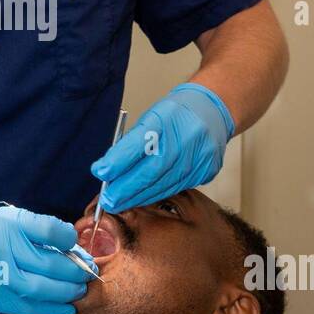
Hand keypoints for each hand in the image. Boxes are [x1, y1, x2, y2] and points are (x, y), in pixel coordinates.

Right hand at [0, 206, 95, 313]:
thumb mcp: (11, 219)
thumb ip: (41, 230)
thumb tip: (75, 248)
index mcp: (9, 225)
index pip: (47, 230)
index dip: (67, 237)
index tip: (74, 241)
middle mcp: (2, 249)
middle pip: (48, 264)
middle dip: (74, 271)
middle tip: (87, 272)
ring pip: (39, 290)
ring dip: (67, 293)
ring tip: (79, 290)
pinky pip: (28, 308)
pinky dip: (52, 310)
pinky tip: (67, 308)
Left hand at [90, 83, 233, 211]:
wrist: (212, 110)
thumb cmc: (175, 114)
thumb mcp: (150, 118)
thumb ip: (131, 143)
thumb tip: (108, 170)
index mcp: (166, 118)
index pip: (139, 143)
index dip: (118, 161)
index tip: (101, 172)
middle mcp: (185, 138)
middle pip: (151, 171)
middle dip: (126, 188)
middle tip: (108, 200)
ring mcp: (199, 156)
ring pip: (163, 184)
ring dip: (138, 196)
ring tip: (120, 203)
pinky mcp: (206, 170)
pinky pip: (176, 187)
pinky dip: (156, 194)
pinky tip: (142, 198)